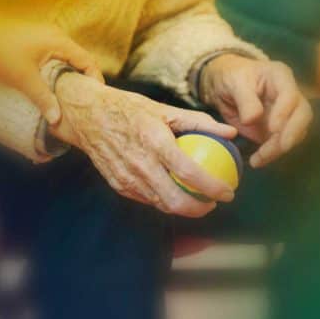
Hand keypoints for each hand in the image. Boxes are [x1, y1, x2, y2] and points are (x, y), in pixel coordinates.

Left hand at [0, 19, 103, 124]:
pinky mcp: (34, 40)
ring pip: (66, 59)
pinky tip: (51, 85)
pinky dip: (58, 71)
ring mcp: (45, 36)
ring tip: (69, 98)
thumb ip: (43, 98)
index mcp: (59, 41)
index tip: (95, 100)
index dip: (95, 80)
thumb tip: (57, 120)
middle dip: (83, 81)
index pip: (88, 61)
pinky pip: (54, 56)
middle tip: (84, 102)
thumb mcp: (23, 79)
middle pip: (80, 59)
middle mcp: (56, 35)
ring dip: (69, 76)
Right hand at [51, 73, 237, 216]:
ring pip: (162, 205)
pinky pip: (147, 200)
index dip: (213, 187)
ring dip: (183, 208)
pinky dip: (164, 200)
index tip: (228, 192)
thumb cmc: (129, 109)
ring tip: (198, 200)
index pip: (189, 173)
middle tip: (214, 202)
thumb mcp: (164, 109)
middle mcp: (140, 164)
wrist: (88, 116)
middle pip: (176, 200)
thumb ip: (200, 122)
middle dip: (200, 209)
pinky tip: (174, 193)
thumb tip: (231, 132)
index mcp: (155, 141)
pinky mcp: (118, 185)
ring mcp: (127, 178)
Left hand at [200, 54, 312, 167]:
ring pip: (295, 133)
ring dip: (280, 148)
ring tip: (259, 159)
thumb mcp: (234, 82)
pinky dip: (272, 154)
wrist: (224, 86)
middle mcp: (289, 95)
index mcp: (280, 76)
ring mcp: (287, 113)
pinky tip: (258, 160)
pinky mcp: (279, 129)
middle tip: (278, 148)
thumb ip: (245, 100)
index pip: (290, 95)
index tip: (272, 128)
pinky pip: (282, 143)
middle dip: (292, 134)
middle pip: (302, 115)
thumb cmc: (231, 77)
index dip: (284, 112)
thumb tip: (252, 120)